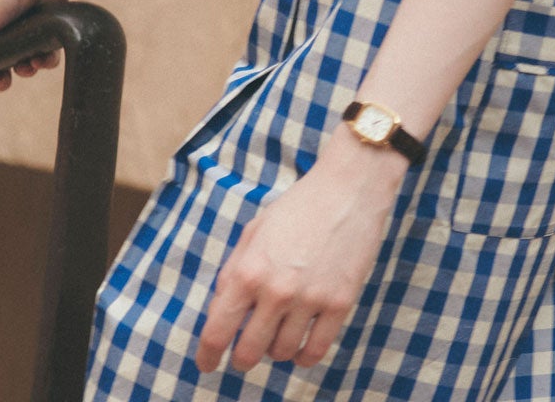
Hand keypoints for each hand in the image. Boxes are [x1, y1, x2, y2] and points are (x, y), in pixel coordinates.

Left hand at [194, 136, 403, 373]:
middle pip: (249, 352)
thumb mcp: (254, 231)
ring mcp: (310, 300)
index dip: (207, 354)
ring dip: (274, 350)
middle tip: (244, 353)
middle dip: (241, 358)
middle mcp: (276, 291)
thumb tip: (221, 310)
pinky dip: (304, 356)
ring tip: (276, 335)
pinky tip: (300, 346)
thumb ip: (233, 272)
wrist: (347, 190)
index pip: (218, 330)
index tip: (206, 364)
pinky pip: (316, 351)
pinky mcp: (339, 305)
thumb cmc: (298, 206)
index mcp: (249, 271)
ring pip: (282, 353)